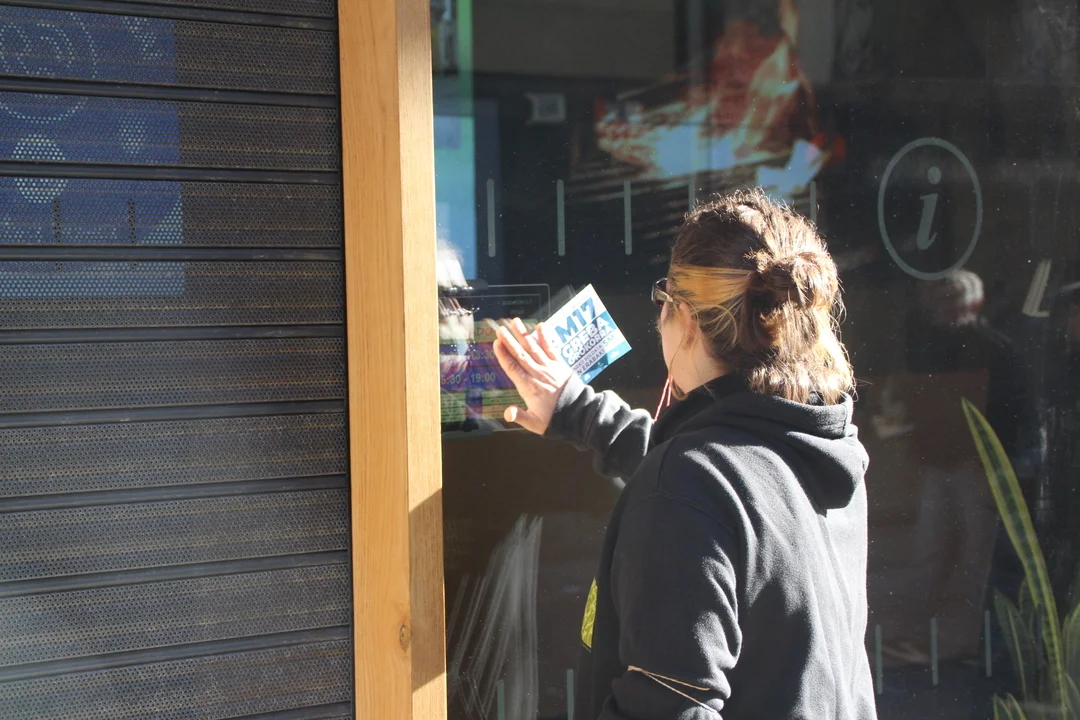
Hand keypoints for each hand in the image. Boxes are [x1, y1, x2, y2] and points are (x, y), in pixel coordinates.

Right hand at [491, 317, 573, 433]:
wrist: (578, 414)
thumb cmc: (554, 419)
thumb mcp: (535, 424)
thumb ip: (519, 416)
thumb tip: (506, 413)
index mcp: (529, 388)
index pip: (513, 369)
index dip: (504, 355)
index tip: (496, 343)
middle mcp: (538, 374)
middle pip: (521, 355)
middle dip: (510, 341)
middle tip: (500, 329)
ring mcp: (549, 368)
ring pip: (534, 348)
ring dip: (523, 334)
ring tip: (515, 322)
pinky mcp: (560, 365)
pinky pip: (551, 348)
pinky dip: (545, 337)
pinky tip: (540, 325)